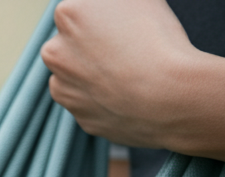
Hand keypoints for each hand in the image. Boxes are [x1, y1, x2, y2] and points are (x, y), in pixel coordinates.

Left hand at [40, 0, 203, 148]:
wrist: (169, 95)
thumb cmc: (157, 39)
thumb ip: (112, 2)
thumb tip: (108, 6)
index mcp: (67, 15)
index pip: (79, 11)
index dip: (104, 19)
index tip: (122, 25)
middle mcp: (55, 53)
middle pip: (69, 44)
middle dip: (90, 46)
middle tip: (125, 48)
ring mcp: (64, 89)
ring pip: (74, 77)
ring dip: (92, 74)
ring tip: (127, 73)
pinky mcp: (80, 118)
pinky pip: (90, 105)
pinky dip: (105, 101)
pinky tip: (128, 95)